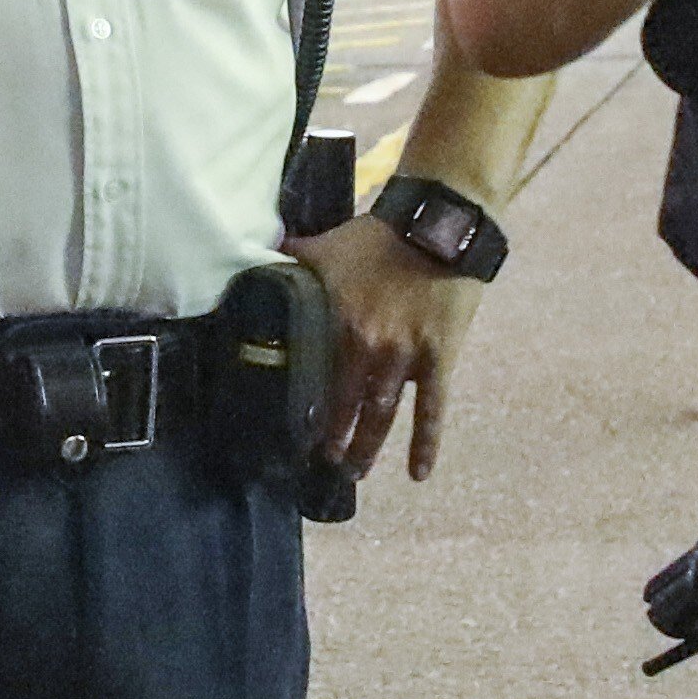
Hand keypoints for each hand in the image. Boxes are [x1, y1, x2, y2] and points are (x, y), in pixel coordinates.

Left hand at [286, 211, 482, 484]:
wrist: (439, 224)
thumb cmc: (380, 235)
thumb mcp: (327, 245)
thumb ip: (293, 257)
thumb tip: (258, 255)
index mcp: (338, 322)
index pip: (314, 375)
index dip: (303, 406)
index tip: (290, 431)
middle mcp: (369, 347)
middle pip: (345, 404)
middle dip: (332, 438)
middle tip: (322, 462)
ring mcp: (405, 357)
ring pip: (382, 414)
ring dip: (368, 446)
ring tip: (355, 472)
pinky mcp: (439, 358)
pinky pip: (432, 409)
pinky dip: (426, 443)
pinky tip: (418, 474)